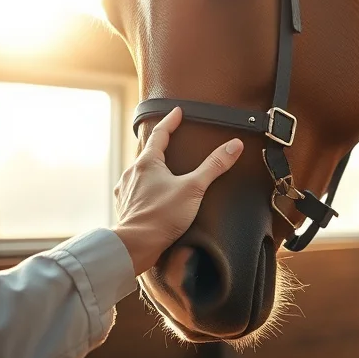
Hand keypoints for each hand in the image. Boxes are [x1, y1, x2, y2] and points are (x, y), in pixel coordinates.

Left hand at [112, 107, 242, 275]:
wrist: (134, 245)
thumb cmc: (162, 215)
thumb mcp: (193, 188)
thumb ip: (213, 166)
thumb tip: (234, 144)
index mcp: (147, 162)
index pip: (159, 134)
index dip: (170, 121)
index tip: (177, 112)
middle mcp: (132, 172)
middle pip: (147, 153)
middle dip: (159, 146)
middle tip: (170, 140)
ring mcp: (125, 190)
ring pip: (139, 172)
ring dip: (150, 169)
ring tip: (163, 171)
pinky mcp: (124, 207)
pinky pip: (134, 190)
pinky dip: (144, 188)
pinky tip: (150, 195)